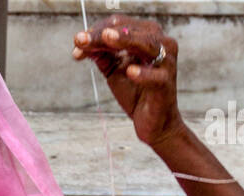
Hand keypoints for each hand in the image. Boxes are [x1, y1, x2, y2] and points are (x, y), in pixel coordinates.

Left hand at [72, 13, 183, 148]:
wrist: (153, 123)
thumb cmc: (136, 93)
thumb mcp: (114, 70)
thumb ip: (101, 54)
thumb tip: (81, 42)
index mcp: (147, 36)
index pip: (119, 24)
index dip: (97, 30)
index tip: (77, 41)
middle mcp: (160, 43)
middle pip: (129, 29)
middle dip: (103, 34)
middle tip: (81, 39)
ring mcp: (166, 62)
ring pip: (145, 43)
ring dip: (125, 40)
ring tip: (106, 38)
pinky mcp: (166, 83)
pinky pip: (155, 76)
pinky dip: (143, 74)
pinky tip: (130, 72)